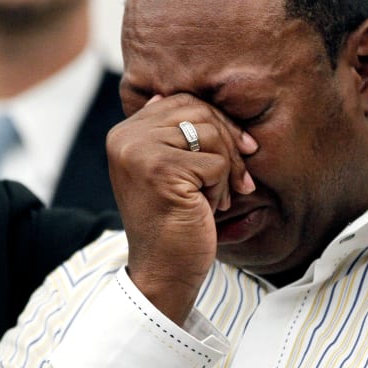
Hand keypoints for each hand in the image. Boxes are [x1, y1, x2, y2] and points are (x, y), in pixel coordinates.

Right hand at [106, 93, 257, 323]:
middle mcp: (125, 137)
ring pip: (210, 134)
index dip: (218, 121)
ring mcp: (140, 152)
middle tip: (242, 177)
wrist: (163, 271)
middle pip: (198, 110)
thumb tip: (178, 96)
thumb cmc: (174, 222)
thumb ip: (173, 134)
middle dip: (231, 141)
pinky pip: (216, 161)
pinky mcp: (161, 170)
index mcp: (124, 133)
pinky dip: (223, 187)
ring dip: (228, 168)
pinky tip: (211, 209)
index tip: (243, 149)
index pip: (182, 101)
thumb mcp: (171, 171)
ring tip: (218, 197)